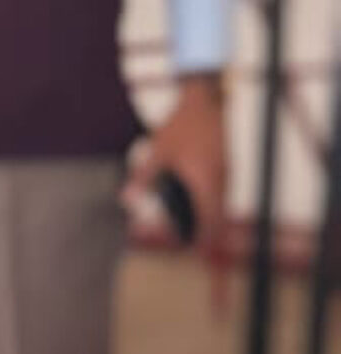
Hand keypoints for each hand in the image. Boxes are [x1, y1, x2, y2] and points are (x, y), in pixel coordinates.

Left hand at [137, 75, 227, 255]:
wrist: (205, 97)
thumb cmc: (182, 123)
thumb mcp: (158, 151)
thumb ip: (143, 177)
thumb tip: (125, 198)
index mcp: (205, 178)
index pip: (210, 218)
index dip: (206, 239)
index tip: (200, 255)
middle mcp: (220, 177)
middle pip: (220, 217)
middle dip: (211, 237)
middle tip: (203, 256)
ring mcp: (227, 170)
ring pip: (223, 205)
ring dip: (214, 222)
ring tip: (207, 242)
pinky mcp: (227, 164)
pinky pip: (223, 193)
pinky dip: (216, 207)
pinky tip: (207, 215)